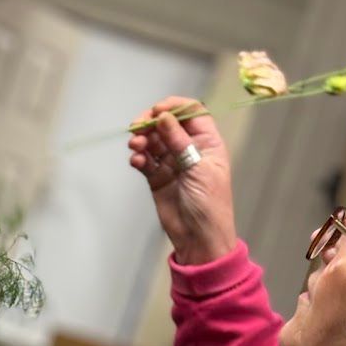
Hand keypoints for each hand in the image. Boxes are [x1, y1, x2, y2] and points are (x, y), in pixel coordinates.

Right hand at [128, 96, 236, 263]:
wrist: (199, 239)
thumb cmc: (210, 204)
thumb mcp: (198, 169)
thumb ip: (179, 142)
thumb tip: (164, 116)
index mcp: (208, 142)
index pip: (192, 112)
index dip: (174, 107)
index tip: (157, 111)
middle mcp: (189, 148)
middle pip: (167, 123)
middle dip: (150, 122)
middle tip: (137, 127)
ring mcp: (172, 162)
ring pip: (152, 140)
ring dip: (141, 139)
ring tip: (135, 147)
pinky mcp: (157, 177)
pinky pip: (144, 160)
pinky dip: (138, 157)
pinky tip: (136, 162)